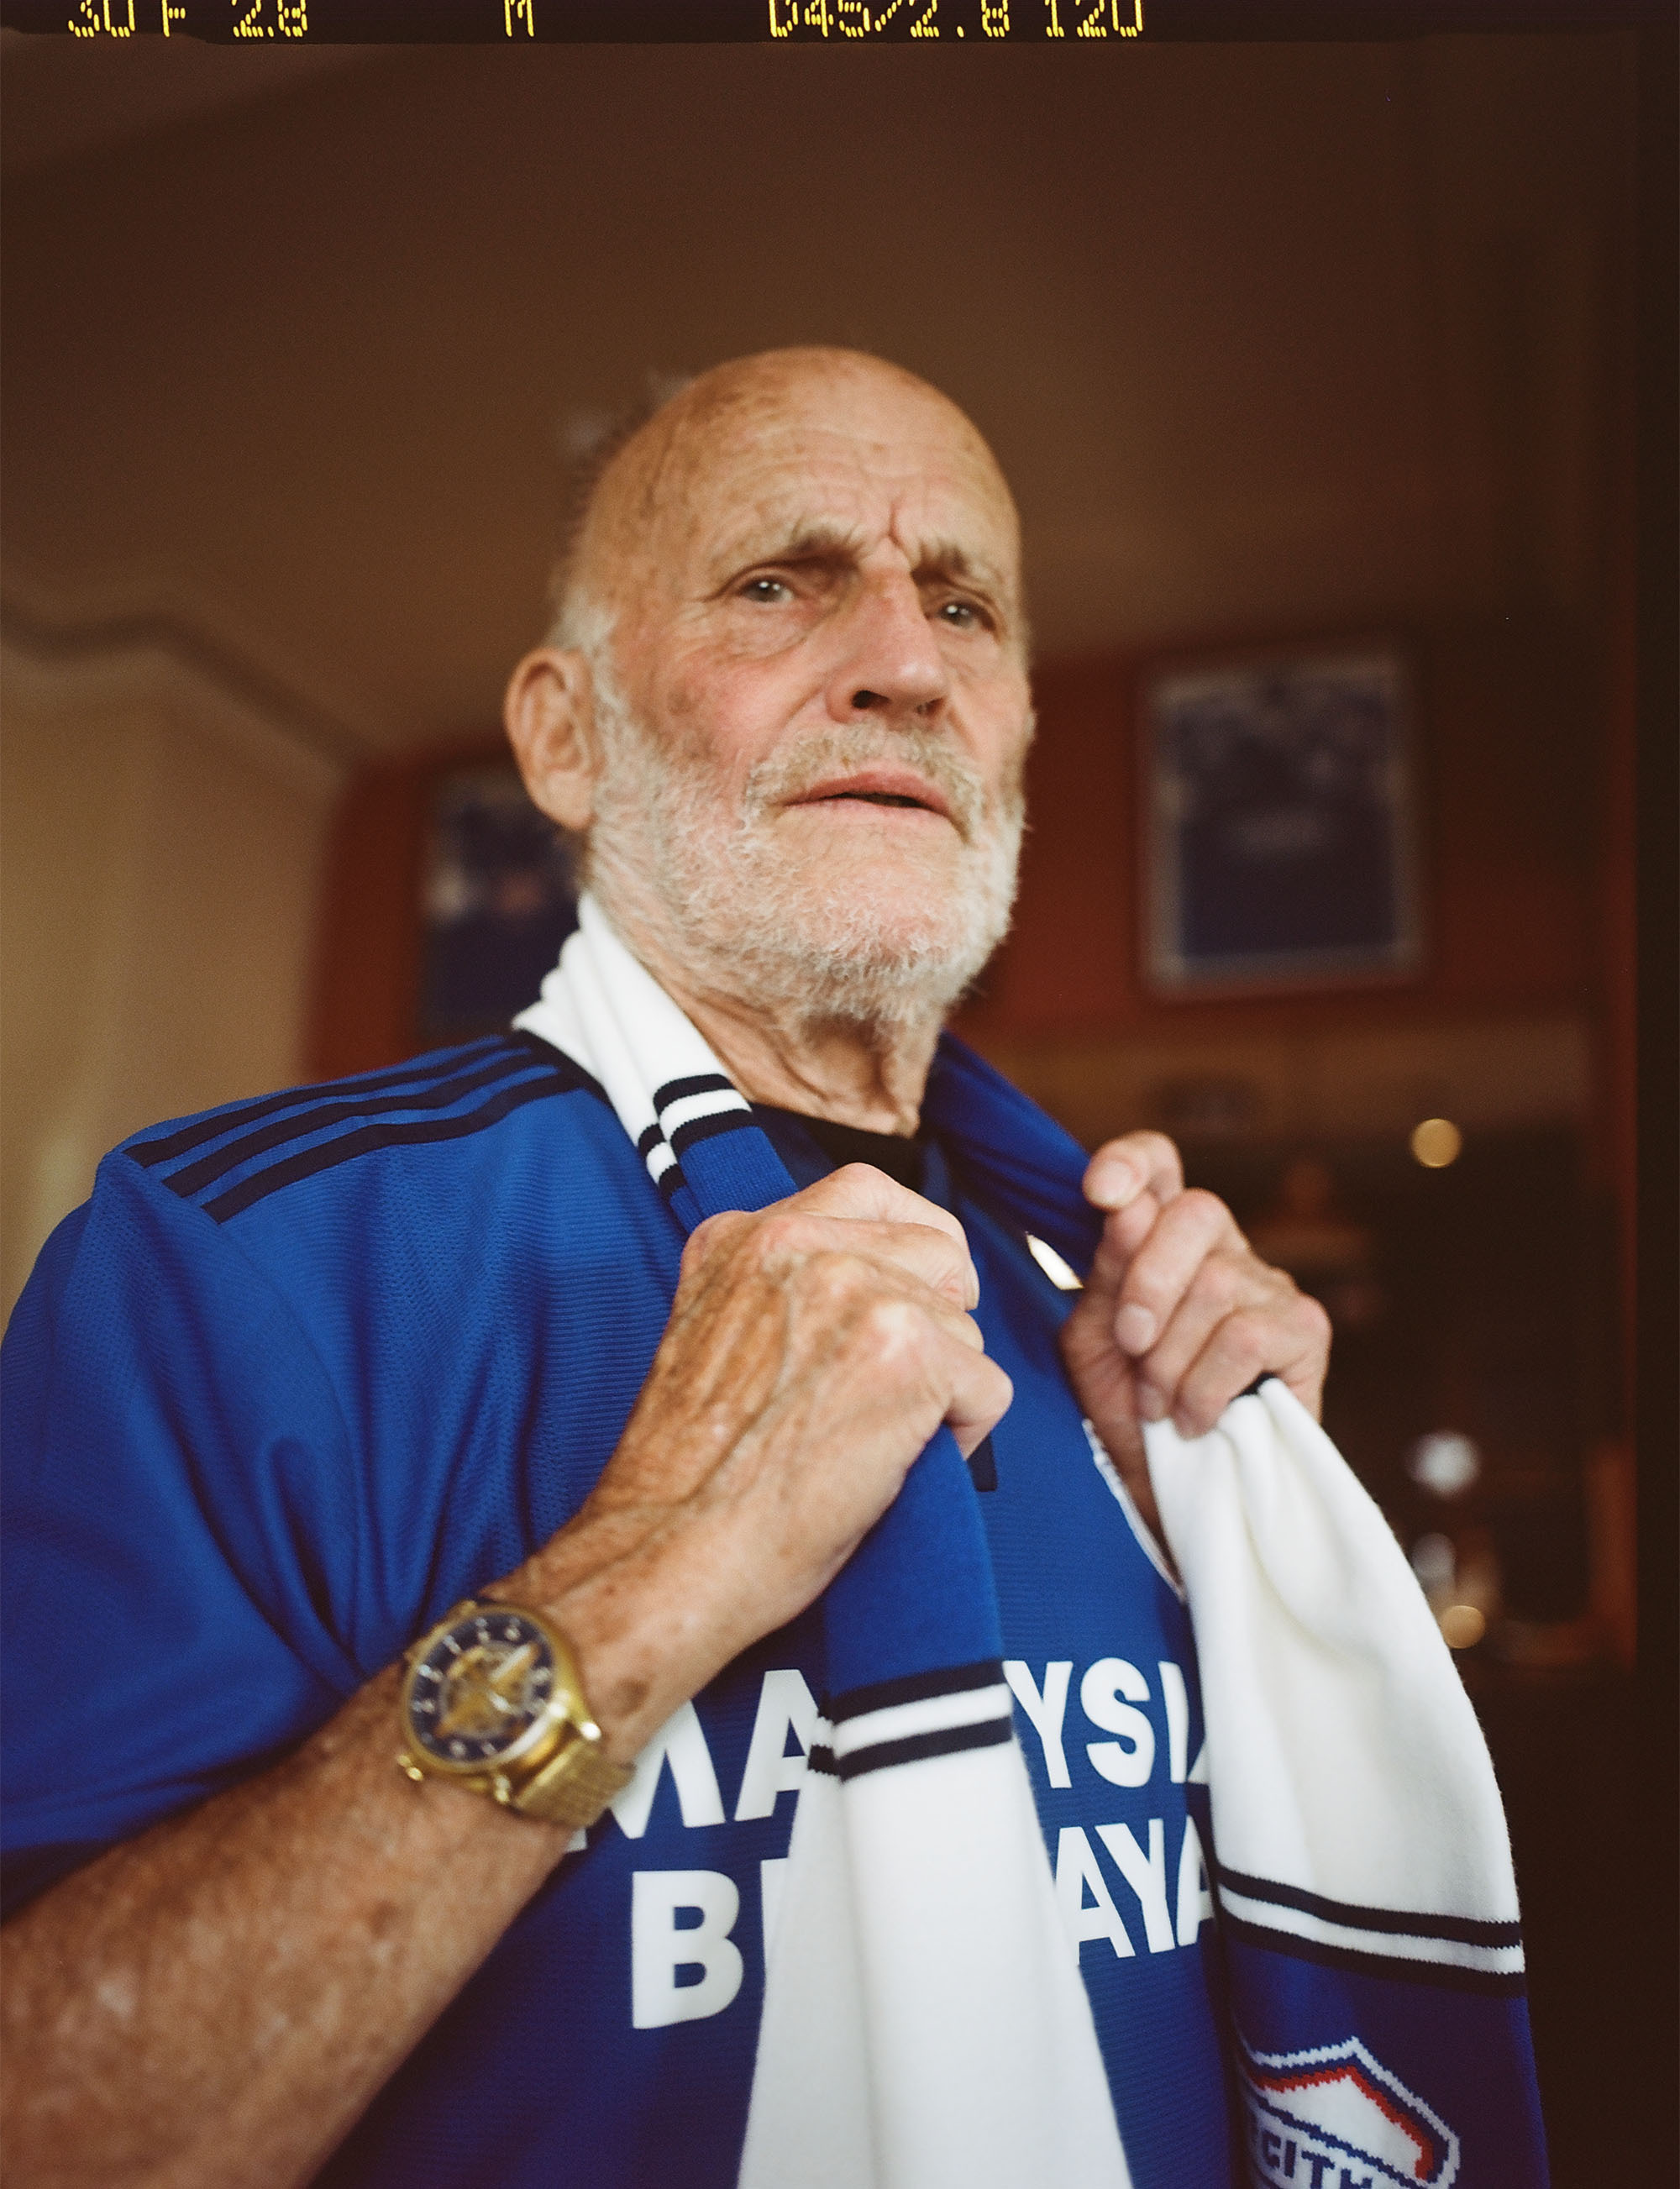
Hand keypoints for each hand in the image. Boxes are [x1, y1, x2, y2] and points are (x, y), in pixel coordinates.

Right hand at [505, 1165, 1013, 1756]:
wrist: (668, 1553)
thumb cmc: (688, 1477)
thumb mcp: (709, 1333)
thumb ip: (777, 1287)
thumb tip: (875, 1282)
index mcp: (742, 1234)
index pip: (870, 1193)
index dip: (906, 1256)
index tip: (901, 1304)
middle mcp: (797, 1242)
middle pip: (939, 1252)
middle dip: (938, 1322)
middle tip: (891, 1389)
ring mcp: (854, 1290)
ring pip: (966, 1325)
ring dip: (942, 1388)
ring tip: (872, 1442)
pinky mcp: (905, 1351)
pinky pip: (988, 1386)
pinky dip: (962, 1438)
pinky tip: (895, 1467)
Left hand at [1058, 1132, 1330, 1544]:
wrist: (1175, 1496)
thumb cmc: (1129, 1412)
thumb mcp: (1093, 1343)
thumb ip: (1105, 1275)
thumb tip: (1124, 1209)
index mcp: (1162, 1238)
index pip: (1160, 1164)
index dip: (1133, 1161)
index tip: (1099, 1193)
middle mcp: (1223, 1248)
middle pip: (1195, 1211)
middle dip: (1146, 1282)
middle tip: (1129, 1346)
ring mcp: (1270, 1285)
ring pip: (1216, 1285)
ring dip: (1169, 1359)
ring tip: (1159, 1404)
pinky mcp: (1306, 1331)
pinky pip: (1247, 1337)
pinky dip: (1206, 1386)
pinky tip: (1196, 1419)